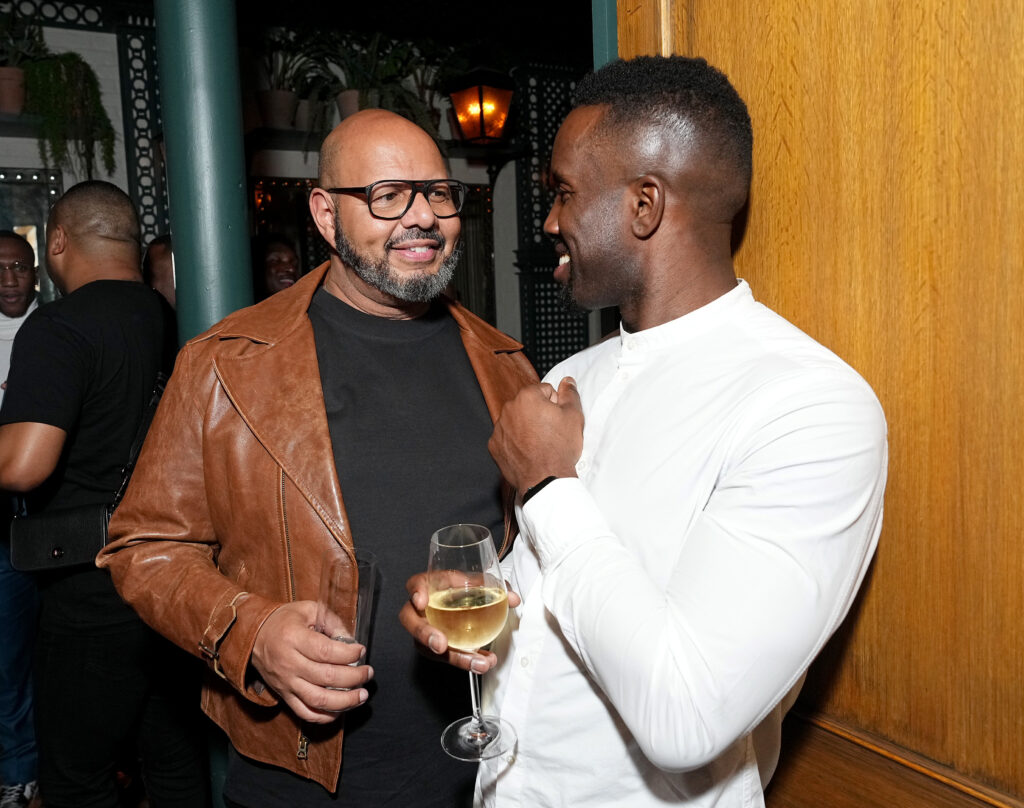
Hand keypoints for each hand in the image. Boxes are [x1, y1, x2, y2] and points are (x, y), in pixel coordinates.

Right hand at [250, 600, 373, 723]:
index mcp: (293, 638)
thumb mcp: (308, 609)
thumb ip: (332, 622)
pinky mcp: (284, 696)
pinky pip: (305, 713)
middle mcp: (289, 663)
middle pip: (326, 677)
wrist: (254, 635)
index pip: (326, 652)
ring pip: (318, 700)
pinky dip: (325, 716)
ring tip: (361, 695)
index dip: (349, 654)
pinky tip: (341, 709)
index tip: (361, 651)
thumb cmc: (284, 620)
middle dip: (354, 677)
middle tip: (368, 673)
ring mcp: (286, 683)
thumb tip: (351, 641)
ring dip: (345, 701)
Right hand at [399, 572, 520, 672]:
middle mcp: (421, 610)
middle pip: (411, 621)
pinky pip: (447, 656)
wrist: (462, 603)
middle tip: (441, 645)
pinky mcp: (435, 648)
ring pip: (430, 647)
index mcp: (430, 586)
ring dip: (455, 656)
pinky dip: (467, 660)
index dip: (416, 591)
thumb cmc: (462, 590)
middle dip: (424, 634)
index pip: (416, 584)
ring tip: (477, 662)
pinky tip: (483, 662)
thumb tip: (513, 598)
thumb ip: (494, 588)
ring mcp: (425, 630)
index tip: (421, 601)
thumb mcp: (476, 584)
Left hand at [488, 376, 582, 491]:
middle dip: (538, 414)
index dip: (555, 404)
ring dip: (526, 427)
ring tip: (539, 444)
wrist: (545, 480)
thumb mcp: (574, 416)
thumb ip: (570, 393)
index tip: (558, 420)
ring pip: (516, 420)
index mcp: (527, 396)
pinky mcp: (494, 446)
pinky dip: (515, 442)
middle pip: (528, 404)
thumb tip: (567, 381)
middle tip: (550, 433)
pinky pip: (506, 437)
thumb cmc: (559, 449)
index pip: (545, 390)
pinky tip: (527, 452)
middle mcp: (508, 409)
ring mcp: (498, 428)